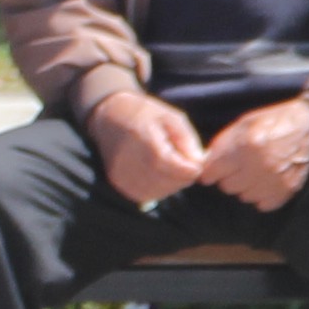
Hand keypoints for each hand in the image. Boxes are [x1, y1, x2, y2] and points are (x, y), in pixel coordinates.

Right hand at [90, 91, 210, 204]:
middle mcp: (131, 163)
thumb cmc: (145, 114)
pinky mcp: (118, 184)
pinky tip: (157, 172)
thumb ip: (188, 140)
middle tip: (182, 160)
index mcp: (146, 142)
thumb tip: (199, 163)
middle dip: (184, 175)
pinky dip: (158, 187)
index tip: (196, 160)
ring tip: (169, 164)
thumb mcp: (172, 117)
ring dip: (172, 183)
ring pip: (161, 192)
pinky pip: (147, 195)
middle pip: (172, 182)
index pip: (178, 169)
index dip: (193, 168)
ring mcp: (123, 176)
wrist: (109, 117)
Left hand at [195, 96, 308, 210]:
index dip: (210, 171)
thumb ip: (220, 146)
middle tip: (238, 167)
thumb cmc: (271, 122)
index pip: (212, 173)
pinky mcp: (289, 189)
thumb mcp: (242, 124)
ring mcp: (276, 179)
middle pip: (227, 187)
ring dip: (245, 187)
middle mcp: (261, 165)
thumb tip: (202, 166)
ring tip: (254, 172)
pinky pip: (263, 204)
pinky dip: (262, 196)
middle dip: (228, 177)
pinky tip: (265, 181)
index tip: (214, 169)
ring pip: (244, 196)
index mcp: (246, 145)